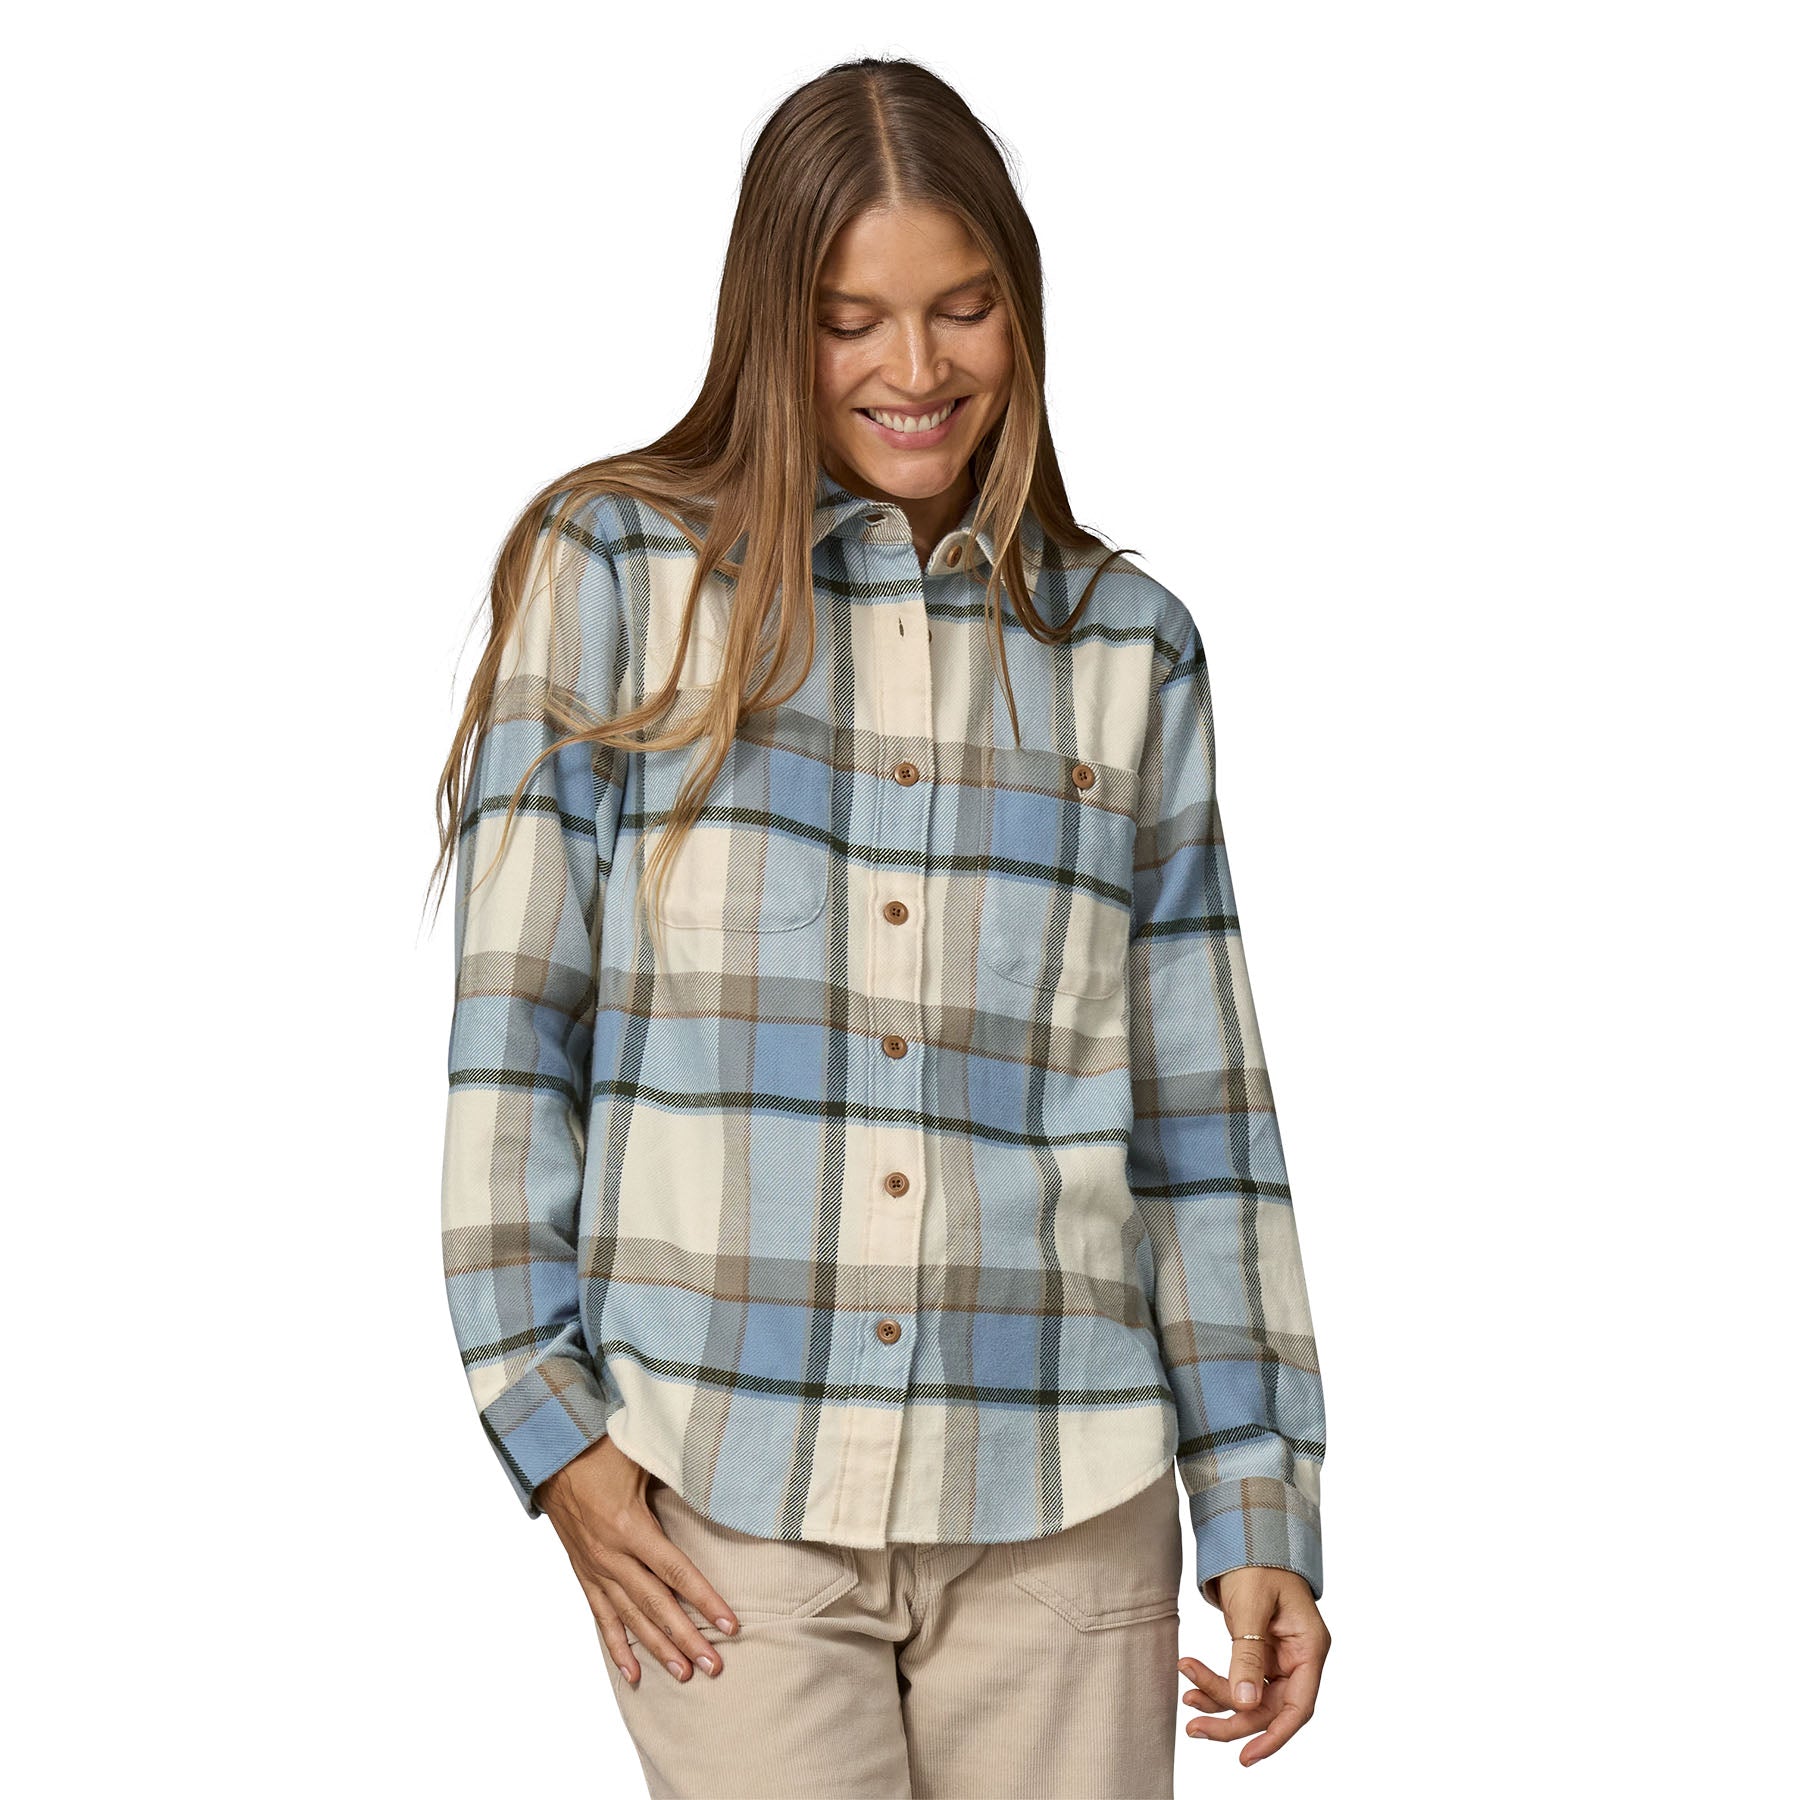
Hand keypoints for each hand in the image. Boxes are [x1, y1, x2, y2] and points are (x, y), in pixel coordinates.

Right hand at [535, 1438, 739, 1686]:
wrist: (551, 1455)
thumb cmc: (602, 1451)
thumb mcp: (642, 1458)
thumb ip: (675, 1477)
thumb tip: (716, 1487)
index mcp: (630, 1526)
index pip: (676, 1572)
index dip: (704, 1600)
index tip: (730, 1624)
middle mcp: (612, 1555)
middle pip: (657, 1605)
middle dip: (687, 1638)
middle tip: (714, 1667)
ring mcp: (596, 1568)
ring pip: (631, 1617)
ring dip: (657, 1649)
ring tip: (684, 1674)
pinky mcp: (584, 1573)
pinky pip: (601, 1616)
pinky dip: (616, 1646)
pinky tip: (631, 1673)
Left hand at [1178, 1568, 1329, 1765]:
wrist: (1246, 1533)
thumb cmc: (1257, 1561)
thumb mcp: (1252, 1606)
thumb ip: (1248, 1654)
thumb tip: (1244, 1703)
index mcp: (1309, 1647)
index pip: (1299, 1706)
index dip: (1275, 1735)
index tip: (1247, 1755)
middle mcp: (1298, 1658)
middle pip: (1270, 1707)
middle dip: (1232, 1719)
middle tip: (1194, 1727)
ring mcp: (1278, 1657)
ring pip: (1251, 1698)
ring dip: (1218, 1702)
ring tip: (1186, 1698)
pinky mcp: (1259, 1653)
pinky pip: (1240, 1681)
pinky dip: (1216, 1685)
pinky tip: (1192, 1680)